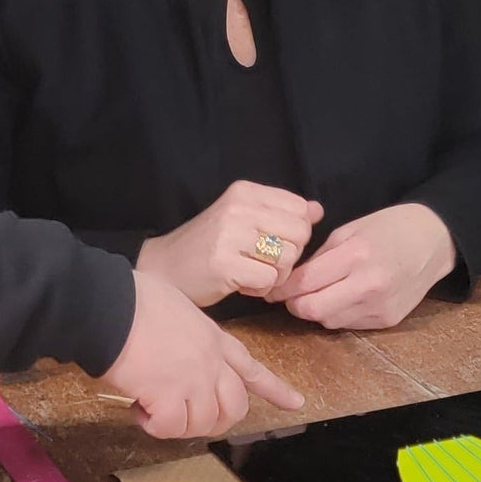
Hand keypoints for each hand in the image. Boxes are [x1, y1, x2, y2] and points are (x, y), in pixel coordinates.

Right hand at [102, 270, 304, 438]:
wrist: (109, 306)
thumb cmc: (132, 301)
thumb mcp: (177, 310)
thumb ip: (188, 336)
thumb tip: (172, 356)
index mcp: (213, 338)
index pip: (251, 368)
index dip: (273, 388)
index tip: (295, 403)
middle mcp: (211, 362)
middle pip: (234, 407)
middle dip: (215, 420)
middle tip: (185, 417)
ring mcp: (195, 381)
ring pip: (205, 423)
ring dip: (178, 424)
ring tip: (153, 407)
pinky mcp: (171, 398)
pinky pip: (172, 428)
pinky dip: (153, 425)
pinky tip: (138, 407)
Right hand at [136, 181, 323, 307]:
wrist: (163, 268)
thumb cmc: (207, 246)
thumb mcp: (243, 218)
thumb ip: (281, 213)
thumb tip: (317, 210)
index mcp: (245, 191)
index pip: (300, 208)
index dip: (295, 233)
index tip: (272, 242)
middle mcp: (238, 208)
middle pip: (299, 234)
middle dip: (289, 256)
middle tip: (263, 263)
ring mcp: (230, 235)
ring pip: (287, 259)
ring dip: (274, 275)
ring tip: (250, 272)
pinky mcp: (224, 264)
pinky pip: (269, 281)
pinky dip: (260, 289)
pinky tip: (240, 284)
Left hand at [267, 204, 456, 331]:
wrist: (434, 241)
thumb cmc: (389, 228)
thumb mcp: (349, 231)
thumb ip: (319, 257)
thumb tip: (289, 279)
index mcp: (356, 255)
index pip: (305, 282)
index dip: (281, 288)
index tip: (269, 287)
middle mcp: (368, 285)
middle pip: (312, 310)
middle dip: (294, 304)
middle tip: (288, 294)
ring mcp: (380, 306)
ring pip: (328, 321)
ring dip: (316, 310)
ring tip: (318, 292)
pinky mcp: (388, 320)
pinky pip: (349, 324)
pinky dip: (338, 313)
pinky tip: (342, 297)